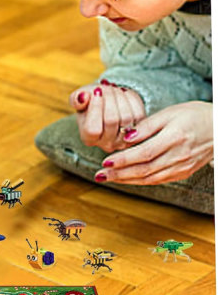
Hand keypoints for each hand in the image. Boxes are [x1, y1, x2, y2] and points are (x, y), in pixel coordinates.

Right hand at [70, 81, 145, 151]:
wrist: (107, 104)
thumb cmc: (90, 102)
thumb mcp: (79, 99)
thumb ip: (76, 99)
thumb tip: (83, 98)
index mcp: (88, 138)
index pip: (93, 129)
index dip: (96, 108)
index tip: (96, 91)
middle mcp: (107, 144)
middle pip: (111, 120)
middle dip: (109, 98)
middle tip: (105, 87)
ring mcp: (125, 140)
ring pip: (127, 117)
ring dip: (120, 97)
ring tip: (113, 89)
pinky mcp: (140, 132)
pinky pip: (138, 114)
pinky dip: (131, 99)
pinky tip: (123, 93)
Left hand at [94, 101, 212, 184]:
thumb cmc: (195, 115)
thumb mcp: (170, 113)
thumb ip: (147, 125)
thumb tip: (126, 137)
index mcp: (174, 138)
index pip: (143, 153)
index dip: (123, 160)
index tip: (105, 162)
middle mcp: (178, 156)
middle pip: (144, 170)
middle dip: (119, 174)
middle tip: (99, 175)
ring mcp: (182, 167)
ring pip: (150, 178)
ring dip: (126, 180)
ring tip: (108, 179)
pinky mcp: (183, 172)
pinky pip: (158, 180)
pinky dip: (140, 181)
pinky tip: (126, 179)